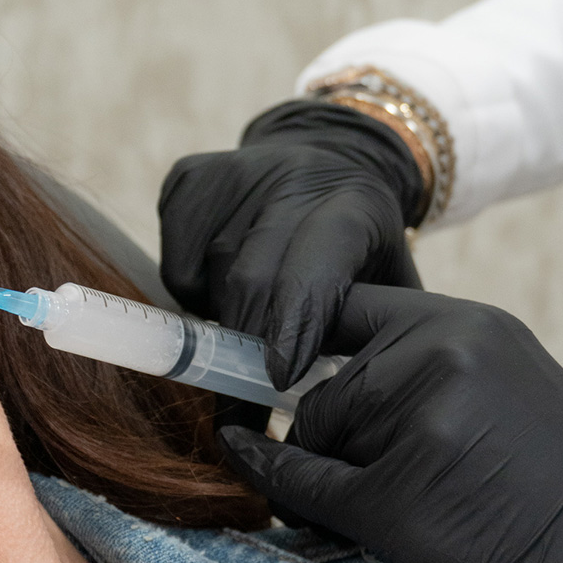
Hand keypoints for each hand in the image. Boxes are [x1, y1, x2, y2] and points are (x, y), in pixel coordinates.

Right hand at [158, 100, 423, 389]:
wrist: (319, 162)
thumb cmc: (354, 242)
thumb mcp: (387, 278)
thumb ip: (376, 328)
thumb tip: (356, 394)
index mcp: (354, 205)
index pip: (318, 262)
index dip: (296, 321)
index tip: (280, 376)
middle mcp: (291, 178)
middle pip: (252, 279)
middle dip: (247, 347)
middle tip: (247, 399)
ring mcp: (232, 174)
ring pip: (206, 281)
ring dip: (221, 321)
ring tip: (252, 317)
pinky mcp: (187, 179)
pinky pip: (175, 269)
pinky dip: (192, 297)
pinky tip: (222, 284)